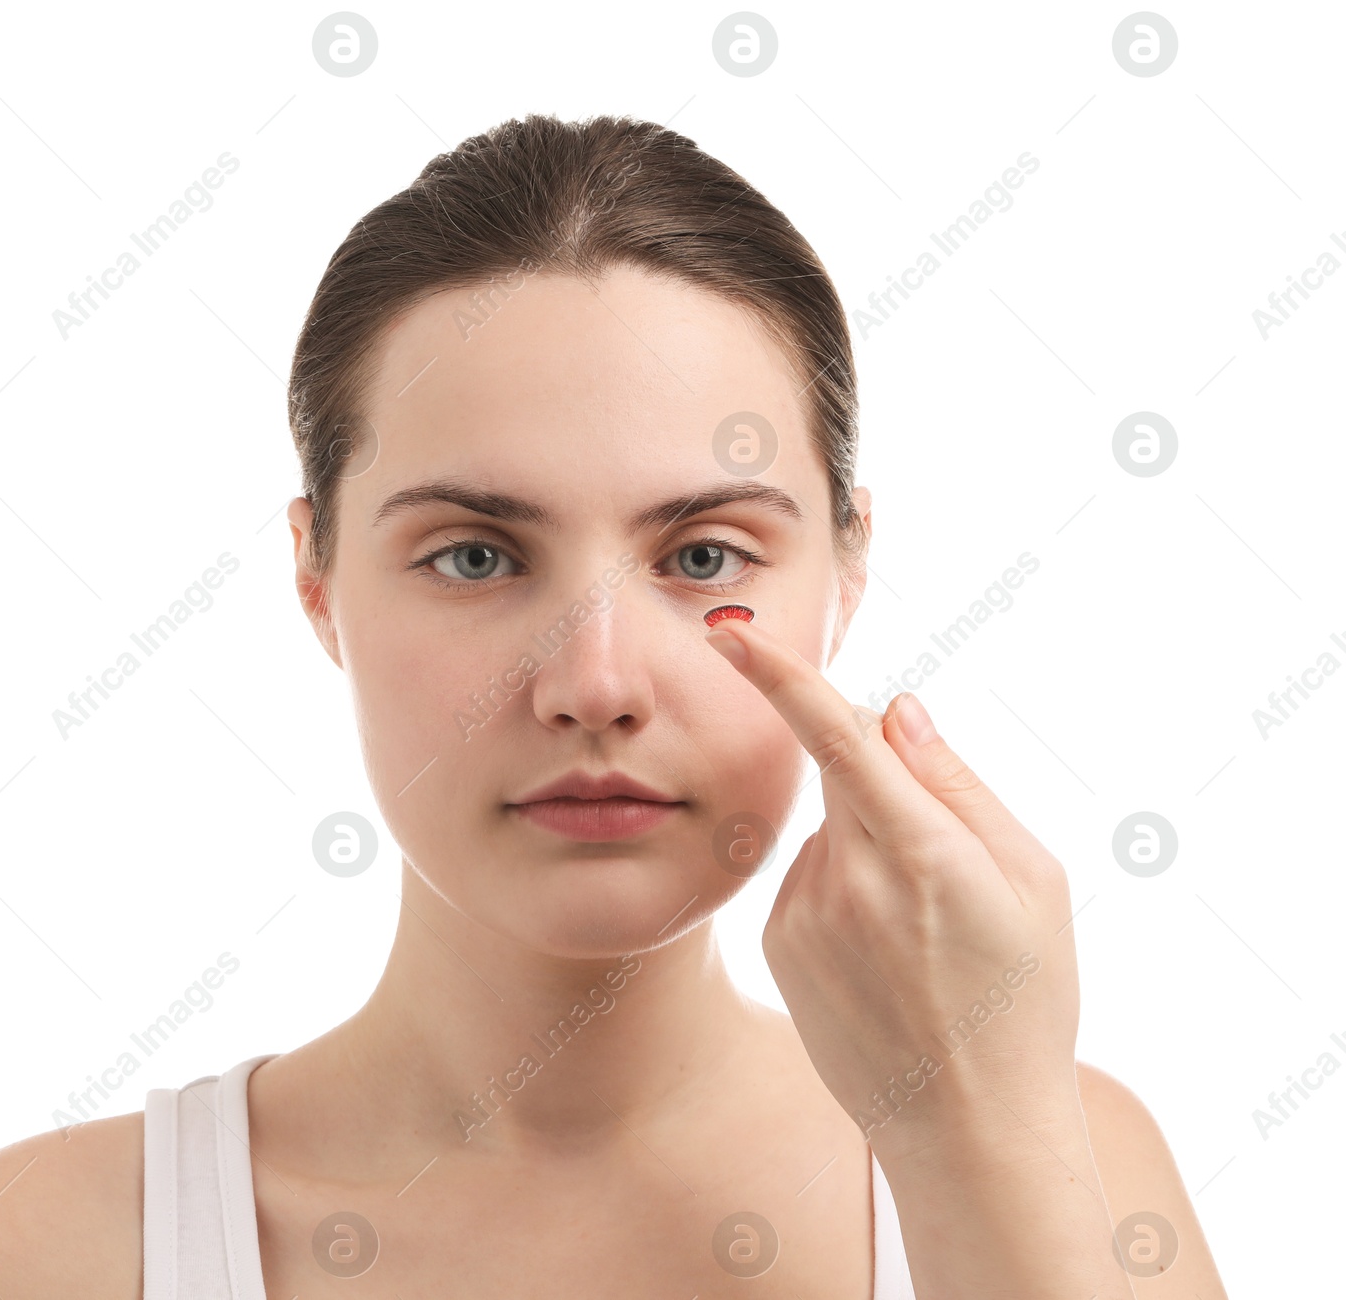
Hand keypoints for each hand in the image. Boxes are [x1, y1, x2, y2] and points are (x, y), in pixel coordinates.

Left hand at [705, 618, 1081, 1157]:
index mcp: (923, 851)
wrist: (968, 1127)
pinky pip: (812, 878)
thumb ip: (957, 783)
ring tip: (924, 934)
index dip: (782, 676)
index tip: (731, 635)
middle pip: (843, 772)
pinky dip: (846, 888)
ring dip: (871, 846)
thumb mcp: (1031, 880)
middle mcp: (849, 877)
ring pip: (832, 830)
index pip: (837, 738)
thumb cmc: (1022, 998)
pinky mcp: (778, 942)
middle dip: (882, 777)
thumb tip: (898, 710)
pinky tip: (885, 954)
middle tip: (942, 854)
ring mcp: (804, 913)